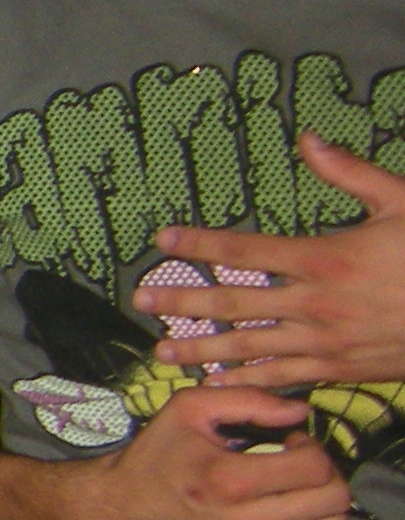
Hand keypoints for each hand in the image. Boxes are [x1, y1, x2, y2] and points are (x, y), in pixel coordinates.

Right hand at [43, 385, 349, 519]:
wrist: (112, 517)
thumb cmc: (151, 459)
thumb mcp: (187, 410)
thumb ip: (247, 400)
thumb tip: (300, 413)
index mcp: (230, 481)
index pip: (316, 467)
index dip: (312, 446)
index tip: (288, 441)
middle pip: (334, 501)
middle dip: (325, 474)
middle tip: (297, 464)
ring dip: (319, 501)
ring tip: (289, 488)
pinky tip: (277, 511)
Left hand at [144, 138, 404, 388]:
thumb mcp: (403, 202)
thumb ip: (351, 173)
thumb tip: (309, 138)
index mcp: (324, 259)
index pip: (245, 251)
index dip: (200, 245)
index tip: (163, 240)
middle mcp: (315, 305)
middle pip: (233, 304)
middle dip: (182, 302)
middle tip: (141, 302)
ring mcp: (326, 343)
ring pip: (250, 347)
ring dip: (202, 349)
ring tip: (161, 351)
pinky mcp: (341, 370)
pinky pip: (284, 376)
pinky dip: (248, 379)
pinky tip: (219, 381)